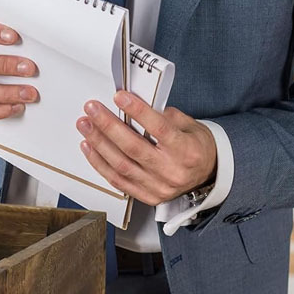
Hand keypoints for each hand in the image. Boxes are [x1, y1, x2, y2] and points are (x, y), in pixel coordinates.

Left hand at [77, 91, 217, 205]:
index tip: (120, 97)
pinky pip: (117, 180)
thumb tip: (136, 106)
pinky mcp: (146, 196)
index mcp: (186, 150)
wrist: (208, 176)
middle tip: (92, 110)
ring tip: (85, 126)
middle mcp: (171, 170)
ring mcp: (157, 186)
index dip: (137, 111)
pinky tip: (89, 147)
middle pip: (133, 147)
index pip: (159, 128)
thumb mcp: (190, 126)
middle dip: (108, 126)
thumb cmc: (196, 148)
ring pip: (121, 165)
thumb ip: (165, 116)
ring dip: (98, 143)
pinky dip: (99, 163)